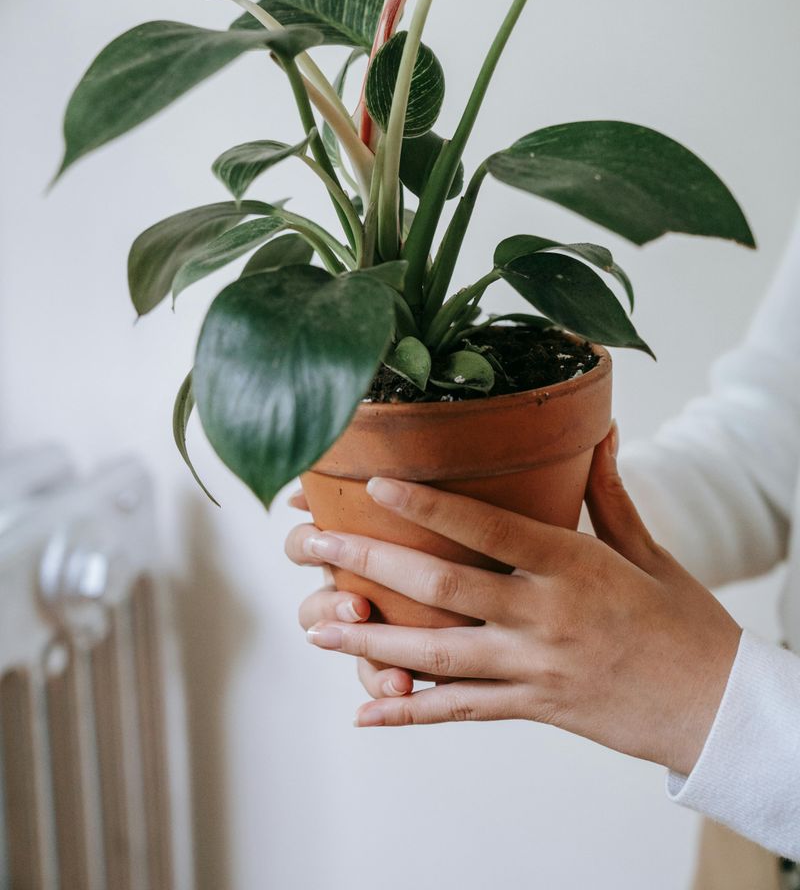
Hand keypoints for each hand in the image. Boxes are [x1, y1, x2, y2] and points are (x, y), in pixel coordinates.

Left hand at [293, 426, 741, 773]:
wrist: (717, 706)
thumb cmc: (683, 619)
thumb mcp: (646, 548)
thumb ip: (607, 492)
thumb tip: (600, 430)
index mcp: (571, 565)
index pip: (488, 530)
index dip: (429, 508)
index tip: (377, 484)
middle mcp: (545, 616)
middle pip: (444, 590)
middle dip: (372, 565)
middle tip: (315, 546)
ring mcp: (535, 668)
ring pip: (439, 656)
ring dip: (373, 641)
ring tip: (319, 627)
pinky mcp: (534, 707)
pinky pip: (462, 712)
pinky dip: (410, 712)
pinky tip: (364, 713)